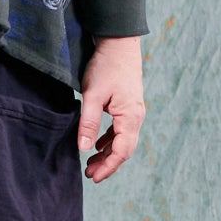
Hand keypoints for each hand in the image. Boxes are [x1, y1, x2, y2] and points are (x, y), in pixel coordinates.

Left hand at [78, 34, 145, 182]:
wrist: (119, 44)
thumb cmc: (106, 66)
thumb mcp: (93, 94)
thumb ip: (88, 122)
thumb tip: (84, 148)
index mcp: (130, 116)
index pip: (121, 151)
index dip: (108, 167)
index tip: (93, 177)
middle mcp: (136, 117)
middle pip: (124, 149)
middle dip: (108, 164)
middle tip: (90, 175)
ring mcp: (133, 112)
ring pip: (122, 141)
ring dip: (107, 154)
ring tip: (90, 164)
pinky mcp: (127, 107)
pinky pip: (120, 131)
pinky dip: (109, 141)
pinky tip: (96, 146)